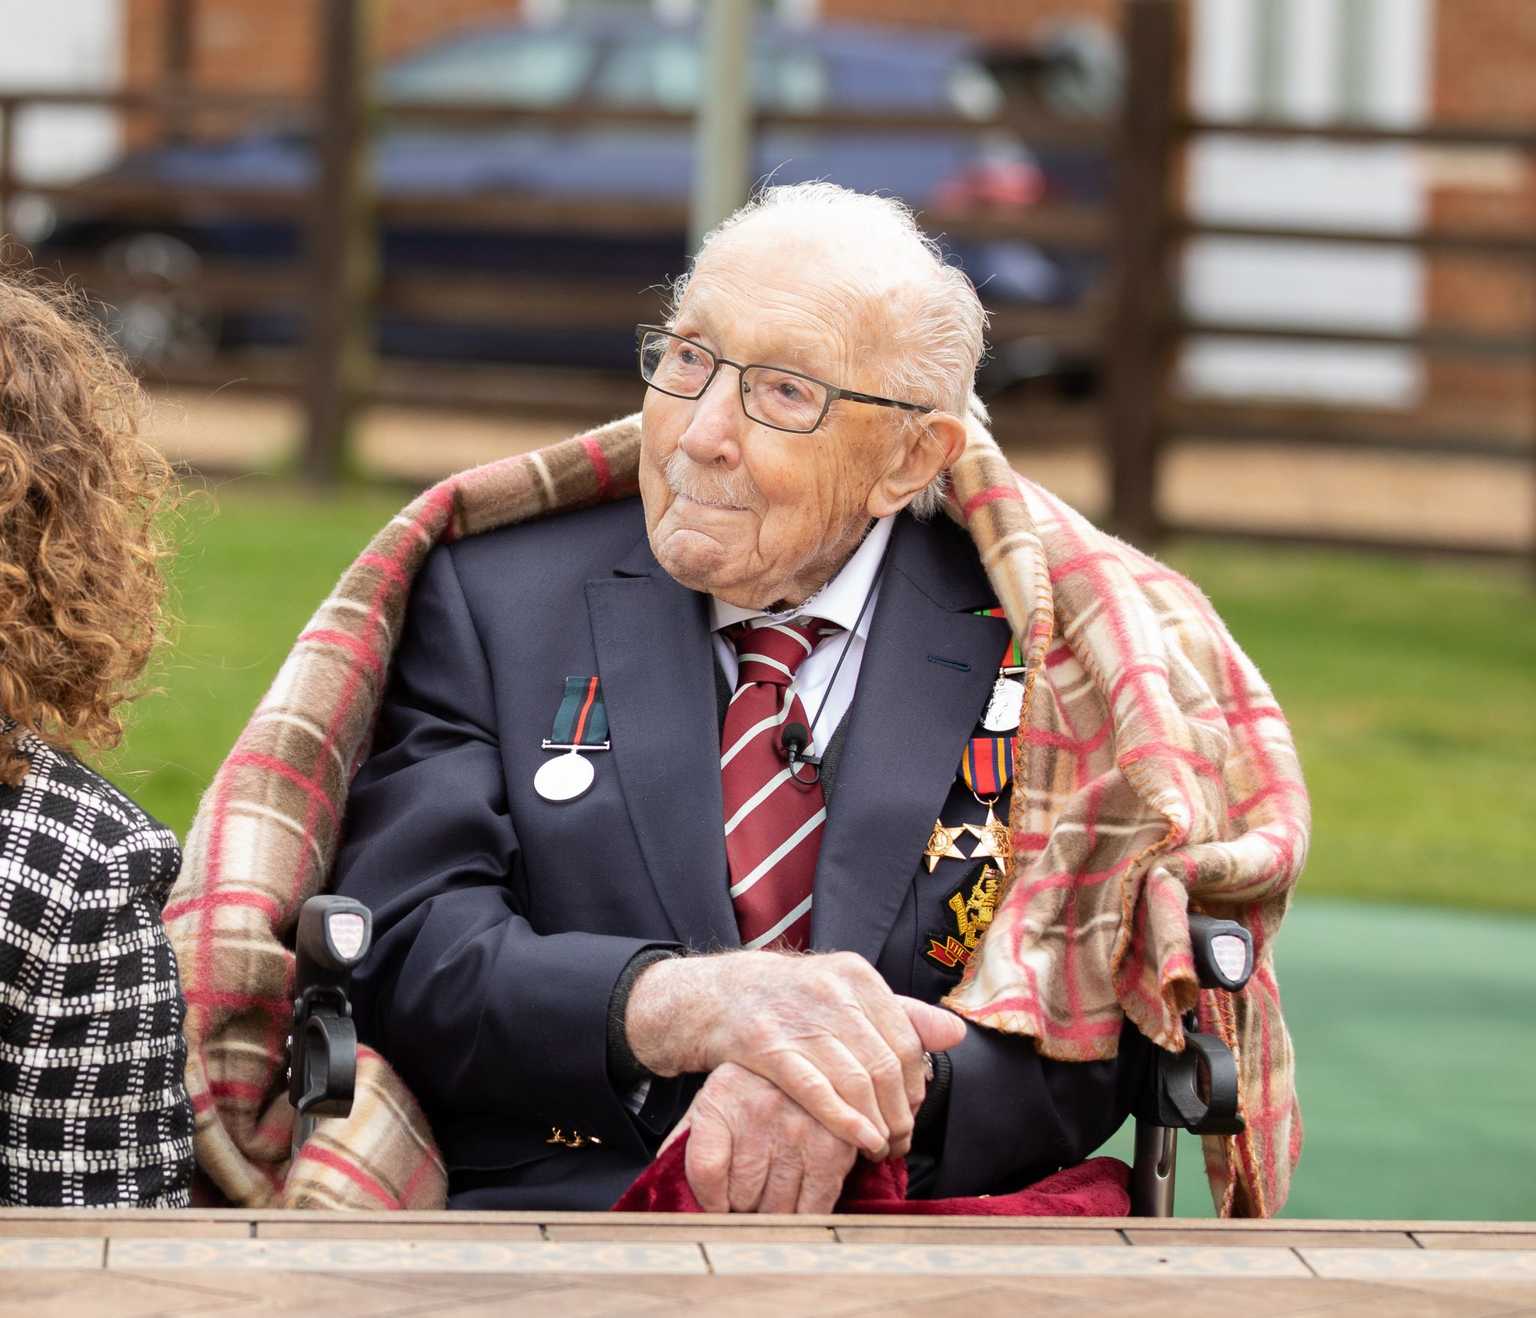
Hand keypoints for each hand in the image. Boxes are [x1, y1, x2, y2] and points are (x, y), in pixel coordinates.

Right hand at [625, 950, 965, 1158]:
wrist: (713, 994)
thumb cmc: (786, 999)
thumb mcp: (842, 990)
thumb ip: (900, 1013)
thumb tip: (955, 1033)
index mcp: (856, 976)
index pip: (908, 1040)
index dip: (917, 1084)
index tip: (913, 1111)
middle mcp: (831, 991)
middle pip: (887, 1065)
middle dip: (900, 1112)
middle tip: (900, 1140)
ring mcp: (797, 1017)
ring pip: (857, 1081)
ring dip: (876, 1123)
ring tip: (879, 1147)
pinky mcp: (765, 1045)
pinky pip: (816, 1090)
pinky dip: (845, 1120)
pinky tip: (860, 1140)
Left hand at [662, 1062, 858, 1212]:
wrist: (805, 1051)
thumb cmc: (750, 1087)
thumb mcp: (713, 1099)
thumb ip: (687, 1139)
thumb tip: (661, 1179)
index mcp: (721, 1098)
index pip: (705, 1171)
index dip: (709, 1200)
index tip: (717, 1204)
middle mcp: (760, 1112)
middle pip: (741, 1196)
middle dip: (742, 1204)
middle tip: (749, 1193)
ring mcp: (801, 1130)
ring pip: (776, 1208)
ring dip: (771, 1211)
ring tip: (772, 1192)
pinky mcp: (835, 1149)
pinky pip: (813, 1208)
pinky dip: (803, 1214)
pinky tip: (797, 1199)